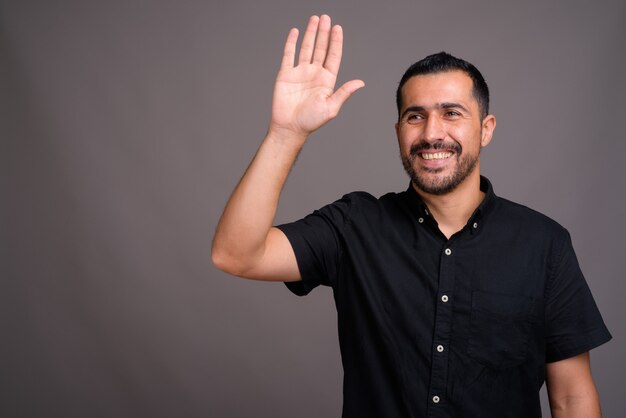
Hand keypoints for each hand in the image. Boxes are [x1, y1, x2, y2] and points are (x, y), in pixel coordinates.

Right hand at [269, 15, 364, 138]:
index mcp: (327, 80)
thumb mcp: (331, 107)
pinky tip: (296, 31)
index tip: (337, 28)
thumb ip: (344, 93)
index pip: (333, 56)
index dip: (336, 42)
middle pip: (320, 48)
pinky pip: (289, 55)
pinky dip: (291, 43)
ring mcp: (300, 72)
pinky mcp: (285, 74)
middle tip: (325, 17)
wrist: (289, 128)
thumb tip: (361, 82)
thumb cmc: (311, 121)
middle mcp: (314, 73)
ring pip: (306, 48)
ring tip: (314, 19)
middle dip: (323, 33)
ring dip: (310, 33)